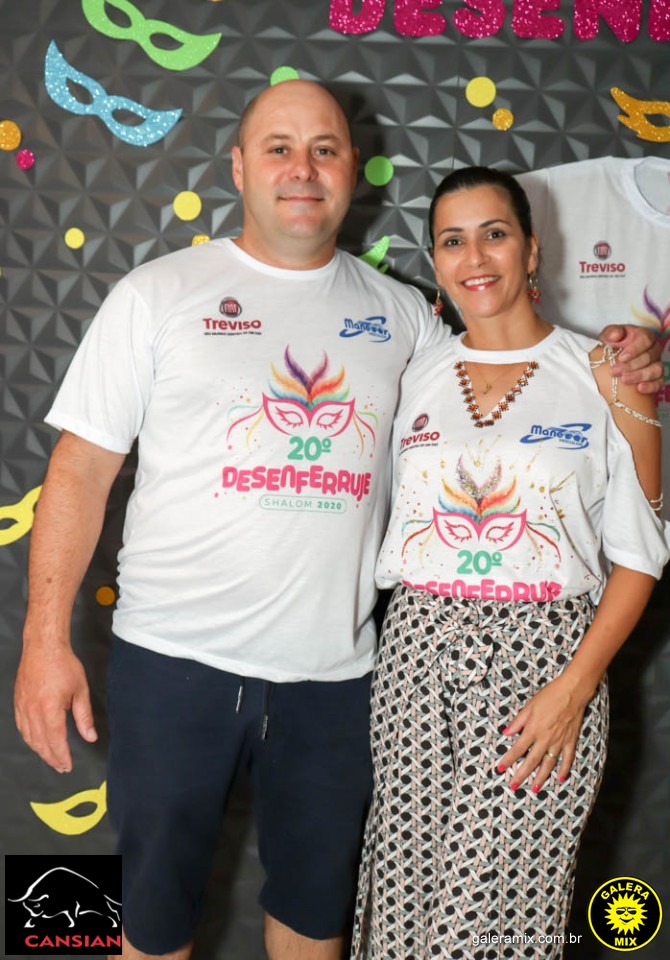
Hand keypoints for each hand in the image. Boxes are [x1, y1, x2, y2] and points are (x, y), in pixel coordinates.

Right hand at [14, 643, 96, 772]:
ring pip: (29, 737)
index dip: (61, 756)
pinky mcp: (18, 702)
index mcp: (49, 709)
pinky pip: (21, 726)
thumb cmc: (63, 664)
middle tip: (61, 766)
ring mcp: (22, 707)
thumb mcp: (80, 690)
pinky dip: (29, 738)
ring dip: (40, 750)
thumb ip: (84, 717)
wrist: (43, 647)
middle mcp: (32, 710)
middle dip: (51, 757)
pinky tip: (36, 741)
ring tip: (51, 758)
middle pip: (40, 743)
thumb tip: (90, 736)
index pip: (55, 740)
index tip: (67, 765)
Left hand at [497, 673, 592, 792]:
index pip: (517, 749)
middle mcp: (545, 738)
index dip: (508, 760)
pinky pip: (567, 758)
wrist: (572, 691)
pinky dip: (564, 769)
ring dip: (541, 777)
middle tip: (514, 787)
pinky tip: (560, 779)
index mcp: (533, 729)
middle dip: (521, 775)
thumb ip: (517, 721)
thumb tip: (505, 733)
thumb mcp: (529, 706)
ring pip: (548, 764)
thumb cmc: (549, 696)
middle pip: (531, 761)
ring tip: (535, 789)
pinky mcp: (571, 740)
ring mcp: (559, 741)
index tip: (500, 769)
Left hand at [599, 324, 661, 393]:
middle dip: (631, 365)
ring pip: (656, 370)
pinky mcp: (656, 378)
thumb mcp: (608, 336)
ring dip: (639, 376)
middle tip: (614, 371)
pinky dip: (651, 386)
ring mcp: (656, 364)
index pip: (646, 340)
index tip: (621, 358)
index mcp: (644, 336)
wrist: (611, 360)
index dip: (635, 349)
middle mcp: (653, 349)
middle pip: (649, 357)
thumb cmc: (612, 345)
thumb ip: (611, 332)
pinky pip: (659, 383)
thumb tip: (616, 335)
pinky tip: (639, 389)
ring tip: (624, 380)